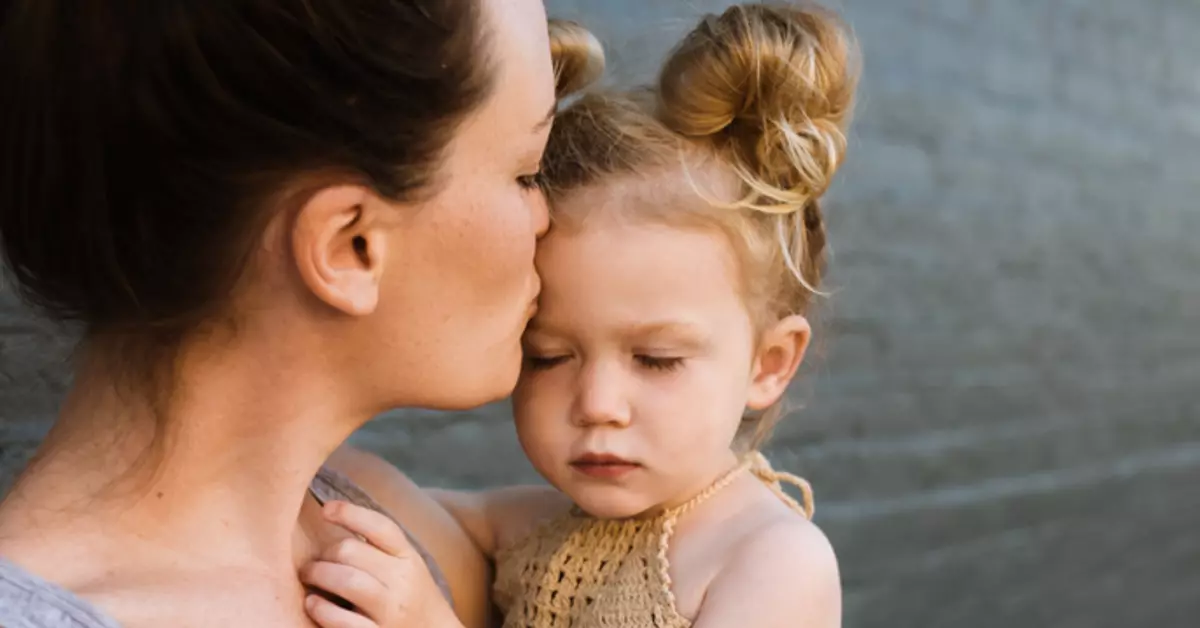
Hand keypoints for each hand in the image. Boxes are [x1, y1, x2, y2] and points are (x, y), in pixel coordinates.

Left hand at [301, 500, 462, 627]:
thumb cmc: (412, 597)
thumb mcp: (407, 566)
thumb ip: (380, 547)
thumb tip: (336, 515)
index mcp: (408, 558)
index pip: (380, 526)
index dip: (350, 513)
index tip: (326, 510)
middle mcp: (403, 581)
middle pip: (352, 551)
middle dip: (324, 554)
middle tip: (312, 562)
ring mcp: (391, 611)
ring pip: (347, 580)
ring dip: (318, 575)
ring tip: (309, 577)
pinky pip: (343, 621)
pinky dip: (321, 610)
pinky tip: (312, 604)